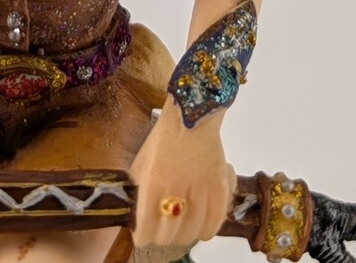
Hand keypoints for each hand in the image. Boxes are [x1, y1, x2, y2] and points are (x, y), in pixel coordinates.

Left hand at [129, 104, 234, 248]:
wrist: (190, 119)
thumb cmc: (163, 139)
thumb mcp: (141, 163)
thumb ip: (137, 192)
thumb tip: (136, 217)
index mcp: (152, 183)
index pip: (146, 231)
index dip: (143, 236)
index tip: (144, 233)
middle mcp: (176, 190)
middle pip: (168, 237)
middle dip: (162, 235)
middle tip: (162, 227)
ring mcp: (200, 191)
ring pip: (191, 235)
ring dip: (183, 233)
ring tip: (181, 224)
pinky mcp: (220, 190)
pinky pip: (212, 226)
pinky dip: (204, 229)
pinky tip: (198, 223)